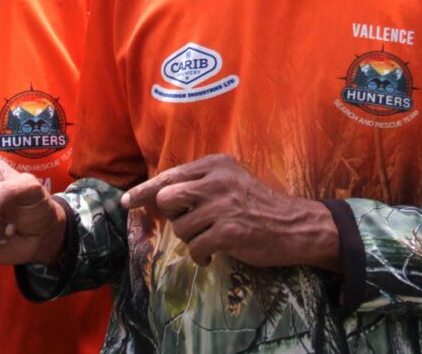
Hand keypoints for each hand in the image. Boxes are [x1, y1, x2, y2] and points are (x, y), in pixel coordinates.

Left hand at [121, 154, 340, 270]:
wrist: (294, 226)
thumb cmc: (257, 205)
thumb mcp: (228, 182)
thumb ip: (197, 185)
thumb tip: (153, 199)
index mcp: (215, 164)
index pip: (169, 176)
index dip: (144, 190)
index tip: (126, 202)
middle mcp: (217, 180)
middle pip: (167, 199)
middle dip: (173, 217)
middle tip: (192, 224)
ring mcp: (223, 205)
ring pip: (180, 227)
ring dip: (191, 239)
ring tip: (211, 239)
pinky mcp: (229, 231)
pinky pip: (196, 248)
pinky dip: (201, 256)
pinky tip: (213, 255)